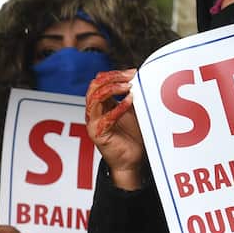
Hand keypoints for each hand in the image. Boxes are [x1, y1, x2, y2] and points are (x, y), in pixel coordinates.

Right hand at [85, 69, 145, 188]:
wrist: (131, 160)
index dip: (114, 74)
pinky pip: (106, 117)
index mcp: (100, 104)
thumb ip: (131, 95)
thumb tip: (140, 78)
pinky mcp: (98, 134)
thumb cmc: (131, 136)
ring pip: (95, 97)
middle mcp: (93, 112)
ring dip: (112, 89)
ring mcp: (93, 123)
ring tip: (128, 87)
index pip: (99, 81)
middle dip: (113, 78)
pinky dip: (118, 108)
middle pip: (94, 86)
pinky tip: (130, 101)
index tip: (133, 72)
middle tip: (130, 77)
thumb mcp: (132, 110)